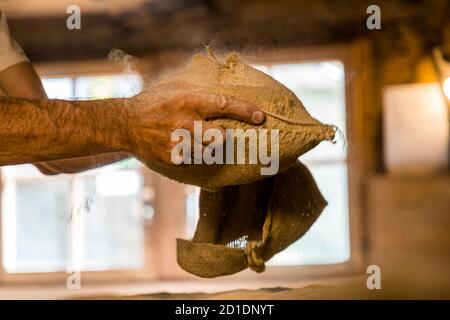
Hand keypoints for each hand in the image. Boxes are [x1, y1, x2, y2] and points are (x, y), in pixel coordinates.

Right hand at [126, 81, 265, 165]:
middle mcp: (185, 122)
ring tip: (194, 141)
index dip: (245, 111)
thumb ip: (200, 90)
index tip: (260, 117)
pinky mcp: (172, 158)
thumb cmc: (155, 102)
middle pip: (220, 136)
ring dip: (209, 147)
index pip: (223, 104)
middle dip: (224, 136)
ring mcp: (178, 143)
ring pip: (210, 152)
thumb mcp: (176, 87)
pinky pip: (195, 160)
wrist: (126, 124)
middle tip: (218, 134)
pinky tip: (181, 147)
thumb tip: (228, 92)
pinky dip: (195, 155)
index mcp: (188, 100)